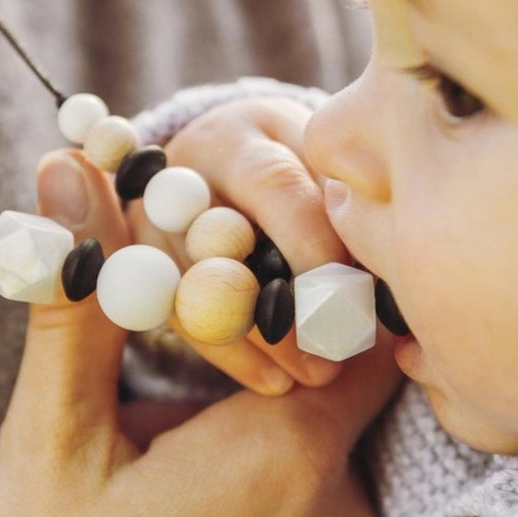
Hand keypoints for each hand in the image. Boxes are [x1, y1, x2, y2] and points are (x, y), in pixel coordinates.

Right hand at [0, 150, 398, 516]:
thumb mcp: (48, 446)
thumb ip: (81, 305)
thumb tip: (75, 176)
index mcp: (281, 452)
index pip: (353, 329)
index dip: (307, 305)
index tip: (252, 310)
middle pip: (332, 406)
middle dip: (263, 394)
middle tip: (174, 428)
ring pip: (325, 485)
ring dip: (263, 474)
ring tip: (170, 513)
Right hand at [128, 97, 358, 394]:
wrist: (230, 159)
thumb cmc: (298, 163)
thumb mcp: (322, 162)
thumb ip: (342, 203)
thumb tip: (379, 270)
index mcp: (241, 136)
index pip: (271, 186)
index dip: (309, 245)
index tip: (349, 300)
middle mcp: (182, 174)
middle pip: (218, 243)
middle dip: (280, 307)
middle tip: (333, 355)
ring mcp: (152, 223)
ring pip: (195, 290)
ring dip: (260, 342)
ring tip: (317, 375)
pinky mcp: (139, 265)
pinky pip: (180, 320)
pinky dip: (233, 356)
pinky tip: (279, 380)